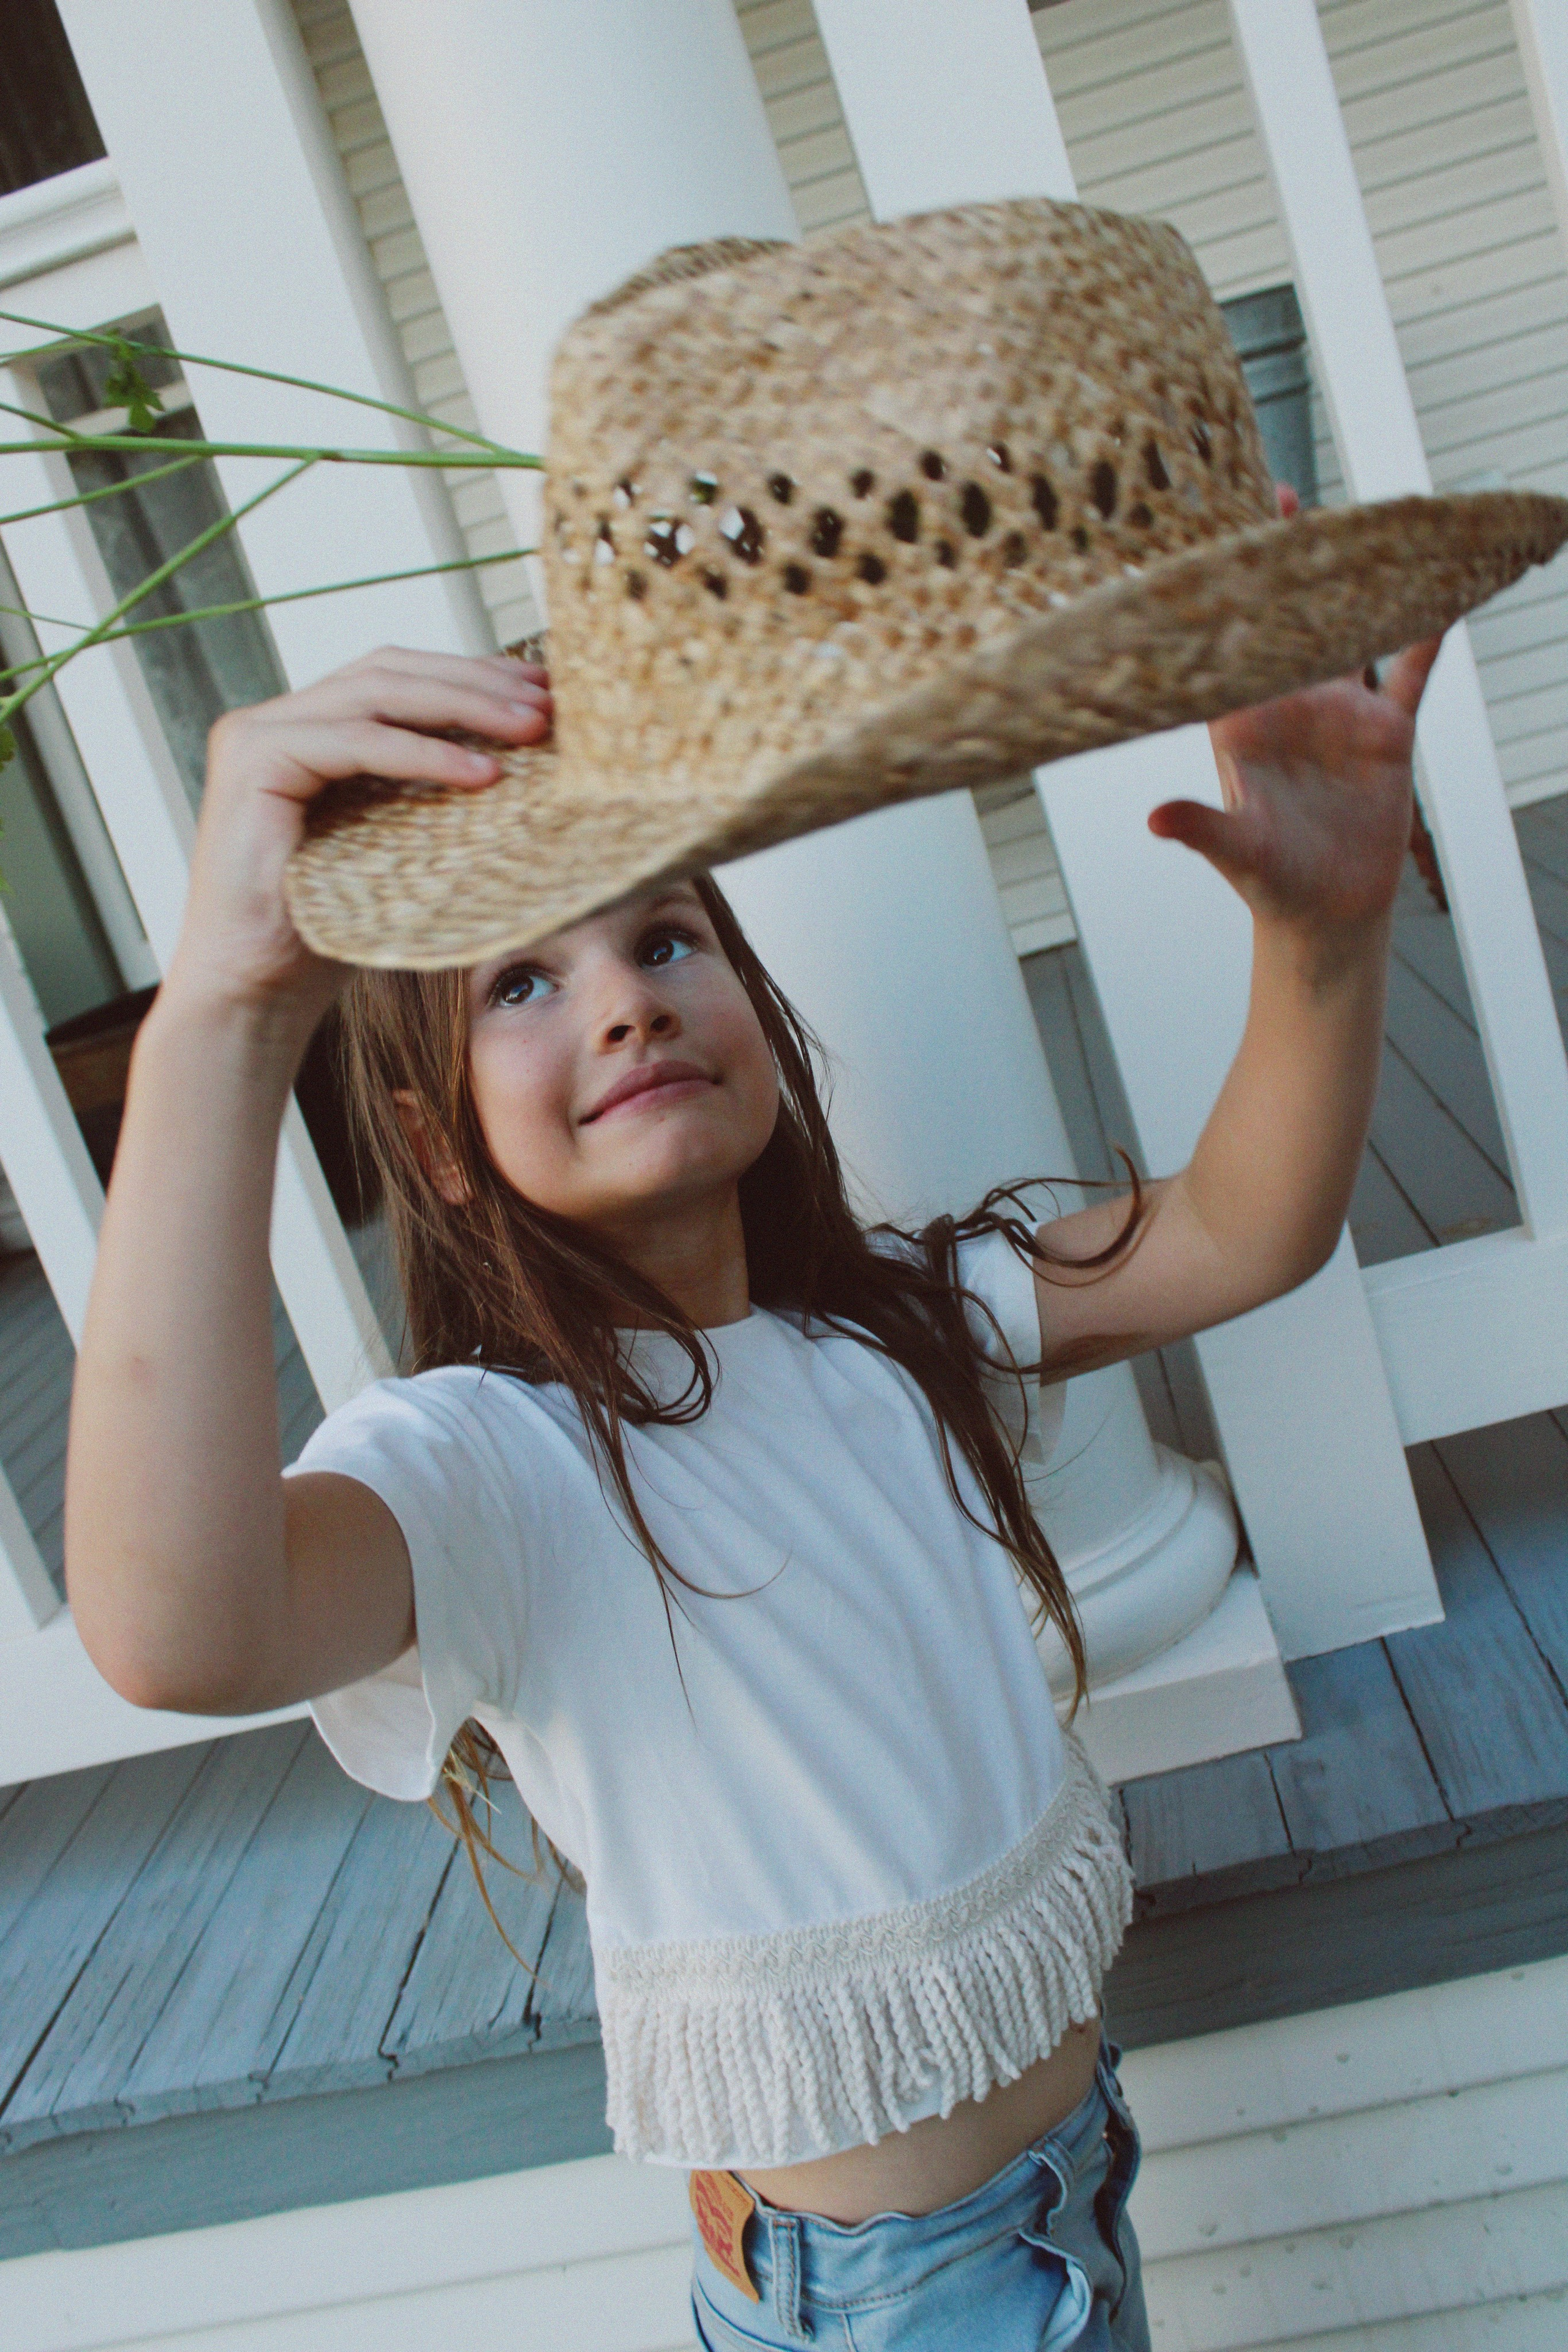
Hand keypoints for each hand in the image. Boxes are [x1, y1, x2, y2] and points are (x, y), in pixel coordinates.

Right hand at [168, 647, 550, 1023]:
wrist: (260, 991)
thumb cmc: (331, 932)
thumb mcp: (399, 847)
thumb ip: (433, 794)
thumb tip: (529, 767)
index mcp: (309, 728)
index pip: (398, 676)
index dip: (472, 673)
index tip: (542, 689)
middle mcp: (277, 720)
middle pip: (391, 670)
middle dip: (477, 681)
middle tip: (548, 700)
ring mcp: (258, 734)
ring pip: (377, 693)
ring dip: (464, 705)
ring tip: (530, 727)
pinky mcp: (253, 763)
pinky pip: (354, 742)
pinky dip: (423, 754)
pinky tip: (481, 772)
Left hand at [1149, 482, 1441, 947]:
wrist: (1328, 912)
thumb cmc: (1273, 884)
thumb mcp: (1238, 854)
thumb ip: (1204, 829)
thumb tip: (1156, 819)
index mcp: (1243, 724)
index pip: (1224, 647)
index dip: (1217, 596)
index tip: (1209, 538)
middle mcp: (1289, 706)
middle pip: (1286, 621)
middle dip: (1285, 564)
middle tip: (1280, 489)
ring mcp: (1340, 714)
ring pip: (1349, 630)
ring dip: (1355, 582)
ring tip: (1359, 519)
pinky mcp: (1387, 732)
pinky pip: (1411, 669)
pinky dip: (1427, 633)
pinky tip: (1443, 588)